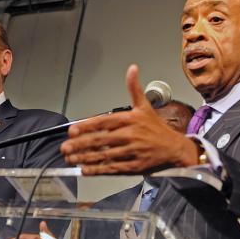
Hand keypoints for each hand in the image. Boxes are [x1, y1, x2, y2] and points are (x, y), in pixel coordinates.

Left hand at [60, 64, 198, 174]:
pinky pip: (112, 168)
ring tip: (70, 159)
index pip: (103, 122)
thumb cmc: (156, 128)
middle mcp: (129, 135)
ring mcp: (131, 152)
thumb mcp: (145, 106)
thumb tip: (132, 68)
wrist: (175, 148)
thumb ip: (134, 89)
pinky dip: (98, 170)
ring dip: (85, 158)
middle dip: (80, 145)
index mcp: (129, 120)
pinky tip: (85, 170)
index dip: (86, 127)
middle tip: (65, 147)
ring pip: (104, 155)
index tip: (71, 131)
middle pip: (100, 140)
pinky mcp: (133, 166)